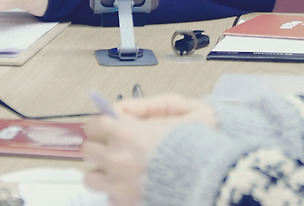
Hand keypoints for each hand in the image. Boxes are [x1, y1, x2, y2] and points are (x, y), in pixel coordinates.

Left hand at [82, 98, 212, 205]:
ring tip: (121, 170)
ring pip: (91, 179)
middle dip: (100, 146)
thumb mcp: (184, 110)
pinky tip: (137, 185)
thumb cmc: (202, 147)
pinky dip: (118, 193)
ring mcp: (119, 187)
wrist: (215, 181)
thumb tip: (122, 109)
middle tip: (117, 147)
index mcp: (126, 134)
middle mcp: (117, 161)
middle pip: (88, 150)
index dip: (102, 123)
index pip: (93, 124)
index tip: (111, 126)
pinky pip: (109, 198)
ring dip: (103, 172)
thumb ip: (149, 106)